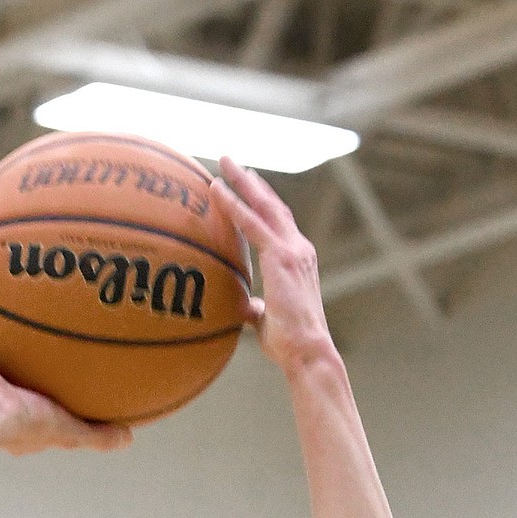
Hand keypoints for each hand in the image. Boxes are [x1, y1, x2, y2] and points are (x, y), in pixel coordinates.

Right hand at [0, 321, 131, 455]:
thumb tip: (129, 438)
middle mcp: (3, 406)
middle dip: (27, 370)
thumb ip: (97, 436)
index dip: (55, 402)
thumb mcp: (70, 431)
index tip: (66, 385)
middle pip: (18, 384)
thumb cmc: (28, 425)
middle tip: (40, 349)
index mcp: (24, 423)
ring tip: (11, 323)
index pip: (43, 412)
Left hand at [209, 158, 332, 376]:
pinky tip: (218, 191)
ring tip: (222, 162)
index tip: (250, 184)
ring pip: (263, 206)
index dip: (263, 202)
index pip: (279, 223)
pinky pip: (252, 224)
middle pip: (272, 205)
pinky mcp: (281, 257)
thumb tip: (245, 308)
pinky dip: (234, 206)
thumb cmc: (289, 343)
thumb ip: (256, 308)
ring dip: (241, 182)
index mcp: (297, 260)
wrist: (306, 350)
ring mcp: (292, 249)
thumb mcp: (267, 320)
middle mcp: (298, 248)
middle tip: (231, 162)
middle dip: (251, 181)